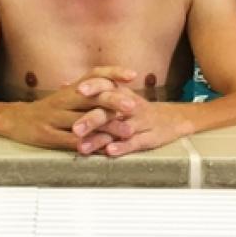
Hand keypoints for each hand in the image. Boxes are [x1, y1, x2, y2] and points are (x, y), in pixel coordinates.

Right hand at [0, 67, 136, 149]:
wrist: (15, 120)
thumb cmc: (50, 110)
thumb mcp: (69, 96)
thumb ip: (91, 92)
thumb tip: (120, 87)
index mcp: (71, 89)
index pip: (94, 74)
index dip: (113, 73)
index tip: (133, 75)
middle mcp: (64, 99)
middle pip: (92, 97)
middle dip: (114, 101)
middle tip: (134, 106)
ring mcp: (54, 117)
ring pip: (83, 119)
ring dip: (107, 126)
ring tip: (126, 131)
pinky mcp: (47, 134)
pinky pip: (69, 139)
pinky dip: (86, 144)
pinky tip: (101, 148)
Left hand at [72, 84, 191, 156]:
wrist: (172, 119)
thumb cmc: (136, 108)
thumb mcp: (118, 94)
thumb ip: (92, 91)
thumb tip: (63, 84)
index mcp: (121, 93)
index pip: (107, 85)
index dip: (93, 87)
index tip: (77, 90)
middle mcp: (130, 105)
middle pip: (110, 110)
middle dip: (91, 119)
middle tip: (75, 129)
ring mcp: (140, 122)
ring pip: (119, 129)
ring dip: (100, 138)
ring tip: (82, 147)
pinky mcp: (149, 138)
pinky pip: (135, 143)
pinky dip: (122, 147)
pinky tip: (109, 152)